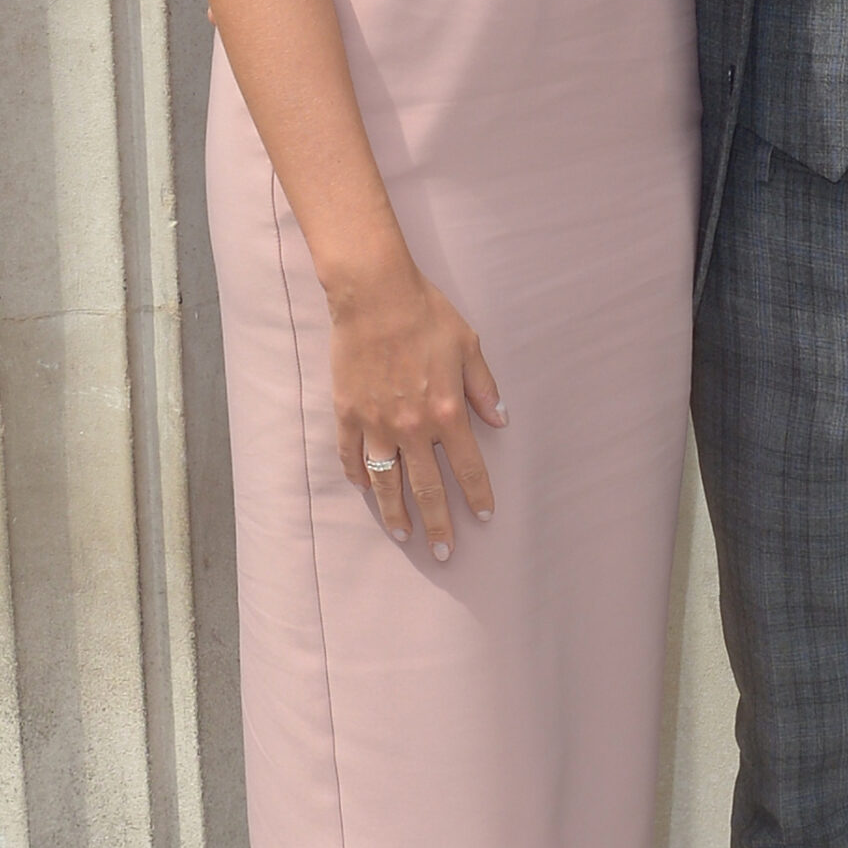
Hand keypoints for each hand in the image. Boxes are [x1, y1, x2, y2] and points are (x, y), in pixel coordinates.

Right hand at [329, 263, 505, 559]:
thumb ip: (484, 388)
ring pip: (387, 481)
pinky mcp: (347, 412)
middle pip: (427, 488)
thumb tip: (501, 420)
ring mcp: (376, 422)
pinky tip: (366, 489)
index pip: (467, 467)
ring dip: (396, 512)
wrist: (374, 294)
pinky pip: (351, 455)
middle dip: (439, 524)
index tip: (485, 517)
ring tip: (404, 534)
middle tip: (443, 553)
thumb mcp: (468, 345)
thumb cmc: (426, 313)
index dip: (477, 494)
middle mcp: (412, 426)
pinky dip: (358, 475)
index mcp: (446, 411)